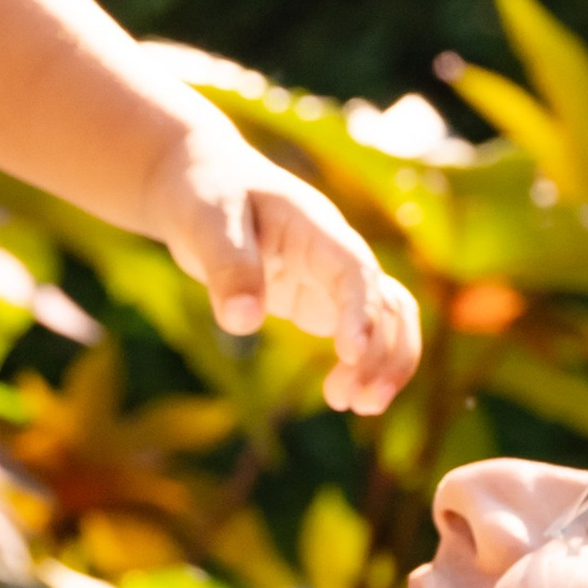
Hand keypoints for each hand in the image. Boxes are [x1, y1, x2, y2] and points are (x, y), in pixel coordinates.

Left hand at [151, 98, 421, 416]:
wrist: (200, 183)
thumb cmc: (204, 192)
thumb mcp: (206, 221)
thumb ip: (227, 266)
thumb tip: (243, 323)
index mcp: (314, 225)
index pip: (354, 270)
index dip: (360, 311)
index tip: (350, 354)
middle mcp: (335, 252)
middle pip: (387, 301)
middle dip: (383, 352)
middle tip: (358, 401)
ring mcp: (332, 277)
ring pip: (386, 320)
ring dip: (383, 362)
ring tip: (356, 405)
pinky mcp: (319, 299)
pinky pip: (361, 332)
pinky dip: (362, 364)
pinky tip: (342, 395)